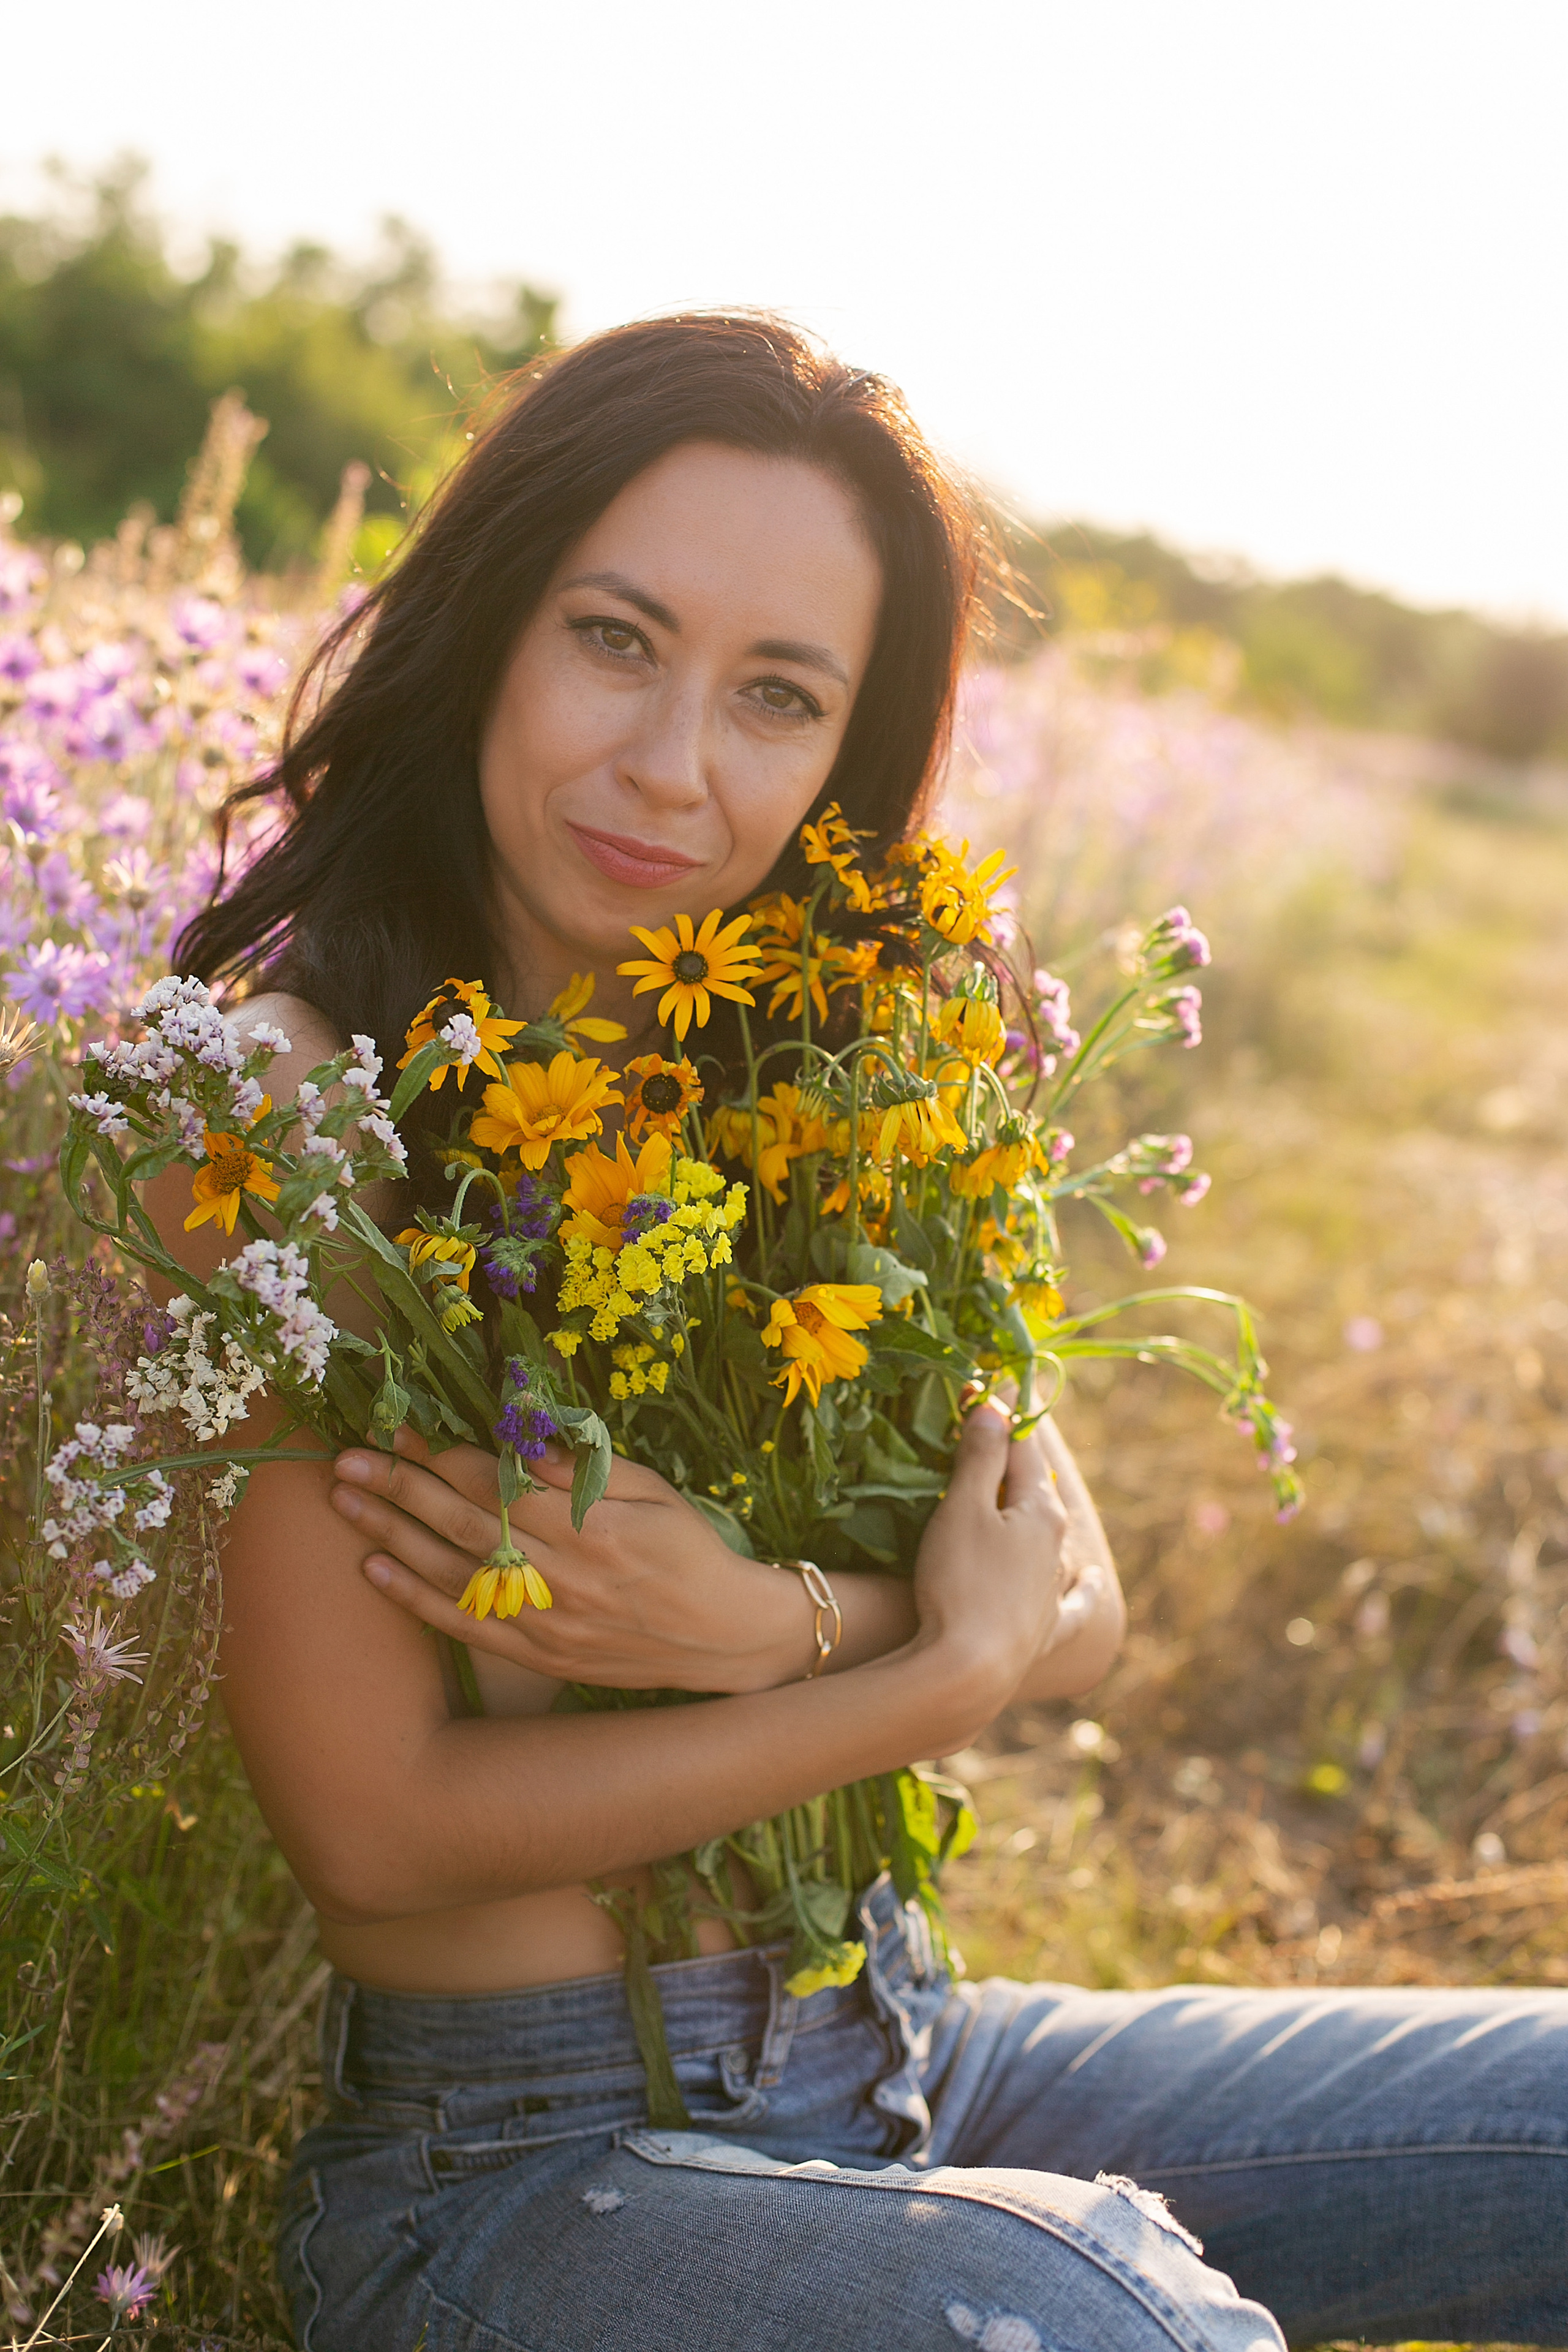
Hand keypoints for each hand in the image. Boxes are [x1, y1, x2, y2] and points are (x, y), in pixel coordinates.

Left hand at [330, 1429, 808, 1691]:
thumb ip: (586, 1468)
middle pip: (459, 1522)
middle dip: (398, 1485)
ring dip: (389, 1533)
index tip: (397, 1426)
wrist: (725, 1639)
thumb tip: (523, 1439)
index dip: (439, 1454)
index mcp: (589, 1527)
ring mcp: (543, 1621)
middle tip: (345, 1457)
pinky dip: (413, 1598)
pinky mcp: (538, 1655)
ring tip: (343, 1500)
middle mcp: (559, 1576)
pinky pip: (462, 1625)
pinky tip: (372, 1569)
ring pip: (448, 1571)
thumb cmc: (692, 1551)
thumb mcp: (654, 1492)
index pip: (495, 1483)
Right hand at [909, 1397, 1068, 1718]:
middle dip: (1015, 1461)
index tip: (975, 1391)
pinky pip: (1072, 1604)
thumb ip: (981, 1458)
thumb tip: (995, 1408)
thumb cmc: (960, 1581)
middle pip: (1038, 1491)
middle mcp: (1056, 1548)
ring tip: (1020, 1493)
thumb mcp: (963, 1509)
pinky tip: (1093, 1584)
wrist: (968, 1671)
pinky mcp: (1044, 1631)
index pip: (1022, 1449)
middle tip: (989, 1431)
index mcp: (1041, 1512)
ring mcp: (1053, 1591)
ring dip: (1035, 1511)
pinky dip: (1083, 1591)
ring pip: (1052, 1539)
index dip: (997, 1417)